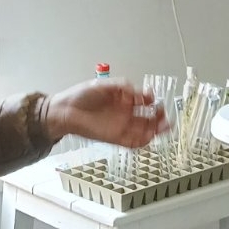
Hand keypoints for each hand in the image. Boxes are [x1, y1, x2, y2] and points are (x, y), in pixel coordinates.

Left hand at [45, 79, 168, 148]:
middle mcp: (124, 114)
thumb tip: (137, 92)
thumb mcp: (104, 85)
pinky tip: (149, 136)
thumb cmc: (80, 97)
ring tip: (163, 127)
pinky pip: (132, 142)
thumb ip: (122, 87)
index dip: (151, 101)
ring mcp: (120, 127)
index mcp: (123, 101)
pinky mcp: (114, 138)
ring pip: (143, 131)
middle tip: (164, 115)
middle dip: (158, 117)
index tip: (154, 98)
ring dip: (155, 130)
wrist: (64, 111)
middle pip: (147, 118)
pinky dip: (142, 141)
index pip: (143, 102)